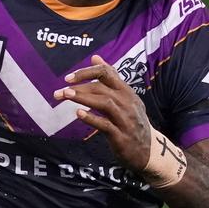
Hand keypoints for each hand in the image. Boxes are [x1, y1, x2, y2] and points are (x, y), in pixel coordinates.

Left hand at [53, 55, 152, 171]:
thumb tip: (95, 57)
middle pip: (102, 88)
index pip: (107, 73)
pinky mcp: (122, 136)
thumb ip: (110, 78)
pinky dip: (92, 118)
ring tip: (66, 96)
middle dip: (79, 88)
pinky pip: (106, 125)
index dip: (87, 72)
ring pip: (104, 103)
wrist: (148, 150)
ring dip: (84, 98)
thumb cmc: (131, 120)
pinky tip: (79, 114)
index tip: (68, 77)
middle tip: (60, 92)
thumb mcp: (124, 96)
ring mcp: (125, 119)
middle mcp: (127, 102)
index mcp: (126, 91)